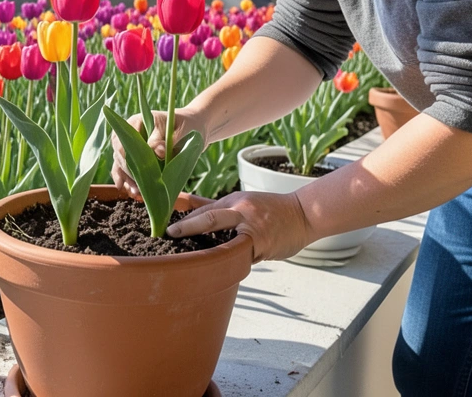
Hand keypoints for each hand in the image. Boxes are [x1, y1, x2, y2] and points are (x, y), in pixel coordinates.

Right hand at [110, 109, 203, 199]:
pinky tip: (133, 191)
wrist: (193, 131)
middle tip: (138, 184)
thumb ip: (164, 139)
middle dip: (128, 171)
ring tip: (136, 192)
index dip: (127, 154)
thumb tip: (157, 151)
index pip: (123, 138)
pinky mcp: (138, 160)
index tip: (137, 167)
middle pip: (120, 153)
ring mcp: (133, 148)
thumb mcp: (177, 130)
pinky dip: (129, 181)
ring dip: (128, 179)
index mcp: (136, 122)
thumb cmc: (184, 126)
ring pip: (122, 164)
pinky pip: (127, 171)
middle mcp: (130, 135)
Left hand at [166, 191, 312, 263]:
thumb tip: (189, 208)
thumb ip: (220, 209)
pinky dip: (233, 263)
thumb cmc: (271, 209)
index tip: (168, 228)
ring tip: (194, 264)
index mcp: (235, 201)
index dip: (186, 219)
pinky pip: (241, 258)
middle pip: (211, 218)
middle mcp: (242, 212)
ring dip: (211, 255)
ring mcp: (253, 230)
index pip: (206, 209)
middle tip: (171, 233)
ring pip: (225, 245)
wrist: (304, 214)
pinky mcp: (262, 246)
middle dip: (189, 226)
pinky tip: (224, 270)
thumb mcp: (244, 201)